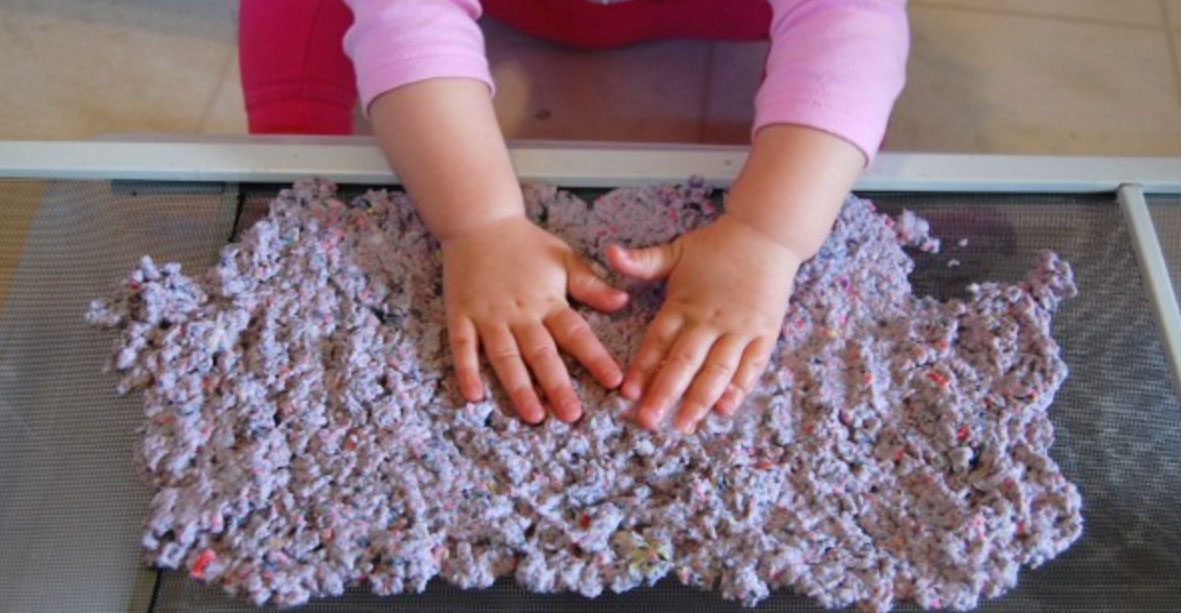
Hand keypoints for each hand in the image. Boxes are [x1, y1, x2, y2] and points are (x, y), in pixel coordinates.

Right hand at [443, 215, 628, 423]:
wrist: (479, 221)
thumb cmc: (525, 243)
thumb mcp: (564, 258)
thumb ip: (591, 285)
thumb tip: (623, 301)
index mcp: (548, 300)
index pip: (576, 334)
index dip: (595, 358)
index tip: (614, 382)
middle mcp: (519, 313)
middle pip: (541, 353)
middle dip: (557, 386)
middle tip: (572, 415)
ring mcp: (488, 317)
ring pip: (504, 357)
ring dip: (518, 387)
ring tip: (533, 415)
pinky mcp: (460, 316)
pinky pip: (463, 348)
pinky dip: (467, 371)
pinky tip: (474, 395)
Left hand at [607, 214, 802, 432]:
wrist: (767, 234)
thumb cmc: (717, 246)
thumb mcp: (676, 250)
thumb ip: (642, 261)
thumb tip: (609, 252)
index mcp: (683, 303)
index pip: (658, 340)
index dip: (642, 367)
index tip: (628, 393)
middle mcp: (710, 319)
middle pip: (684, 361)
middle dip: (665, 393)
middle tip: (648, 421)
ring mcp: (739, 329)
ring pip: (717, 370)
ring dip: (699, 400)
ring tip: (684, 425)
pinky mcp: (763, 334)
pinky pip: (751, 367)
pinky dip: (739, 389)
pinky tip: (725, 410)